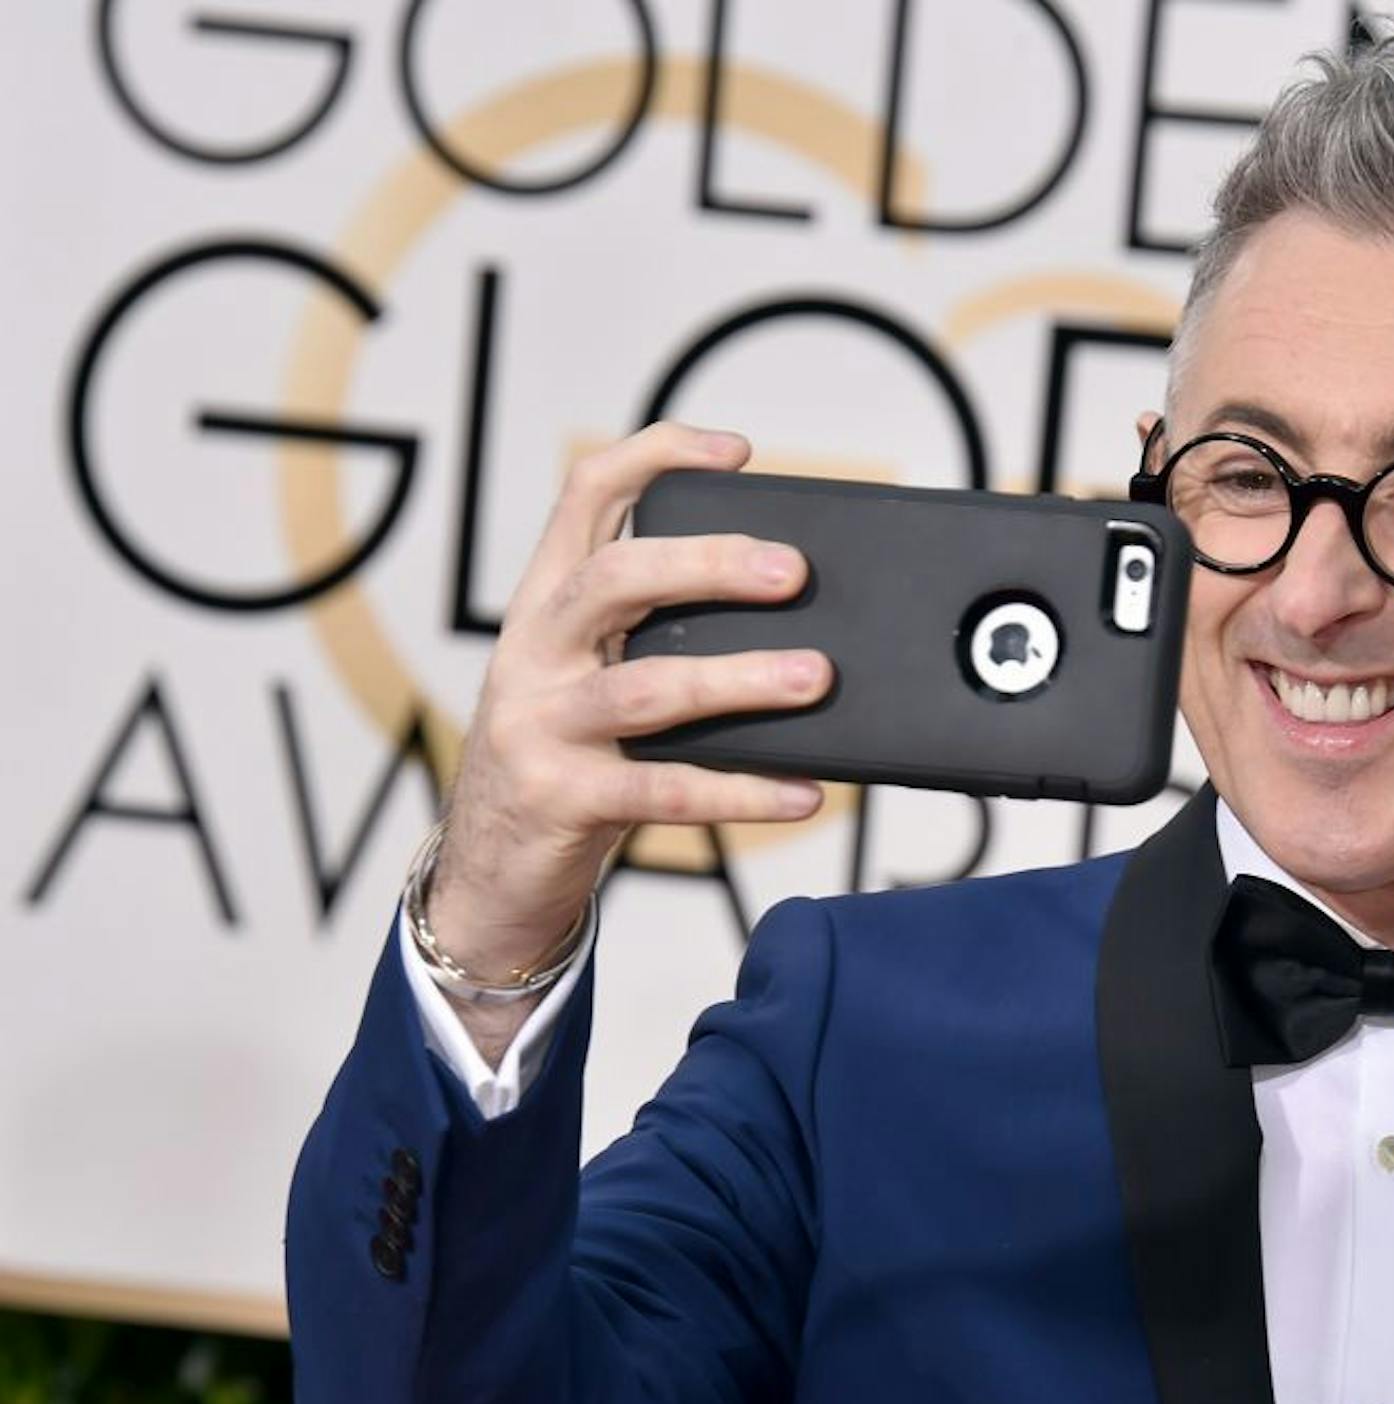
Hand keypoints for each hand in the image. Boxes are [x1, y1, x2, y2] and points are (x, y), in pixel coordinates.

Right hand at [427, 422, 829, 990]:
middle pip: (615, 580)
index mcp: (544, 606)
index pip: (586, 499)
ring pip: (645, 688)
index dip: (656, 457)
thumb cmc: (567, 761)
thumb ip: (659, 641)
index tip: (736, 451)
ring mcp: (540, 727)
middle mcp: (533, 654)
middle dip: (708, 565)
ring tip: (815, 678)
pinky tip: (803, 791)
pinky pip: (665, 790)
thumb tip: (794, 623)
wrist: (488, 873)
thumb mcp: (593, 682)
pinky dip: (743, 791)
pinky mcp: (561, 800)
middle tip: (794, 572)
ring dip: (740, 680)